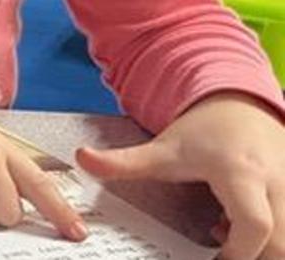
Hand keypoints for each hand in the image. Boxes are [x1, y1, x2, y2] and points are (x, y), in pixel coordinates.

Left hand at [78, 92, 284, 259]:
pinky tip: (239, 219)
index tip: (215, 258)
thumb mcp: (164, 148)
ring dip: (263, 244)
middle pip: (279, 241)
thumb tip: (83, 158)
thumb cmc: (203, 130)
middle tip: (216, 242)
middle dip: (251, 253)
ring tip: (225, 226)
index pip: (255, 225)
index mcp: (241, 173)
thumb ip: (125, 161)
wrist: (239, 105)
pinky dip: (272, 233)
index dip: (238, 252)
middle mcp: (276, 182)